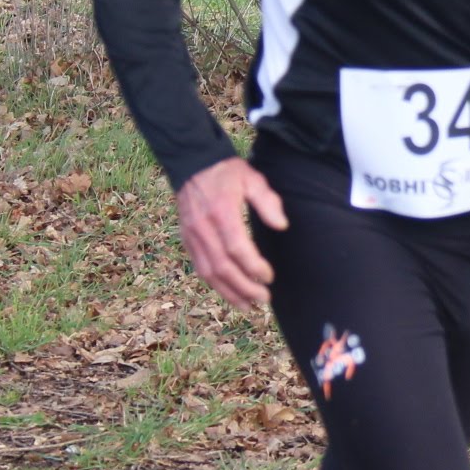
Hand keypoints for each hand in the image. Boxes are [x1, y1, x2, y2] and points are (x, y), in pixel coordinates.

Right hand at [174, 157, 286, 308]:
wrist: (192, 164)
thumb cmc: (227, 173)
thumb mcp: (252, 179)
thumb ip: (268, 202)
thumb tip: (282, 225)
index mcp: (221, 212)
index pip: (237, 248)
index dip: (253, 266)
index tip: (269, 276)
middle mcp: (203, 227)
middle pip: (223, 267)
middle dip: (244, 287)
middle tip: (264, 298)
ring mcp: (192, 235)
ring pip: (209, 272)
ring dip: (229, 292)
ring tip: (249, 305)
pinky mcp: (187, 240)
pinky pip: (200, 268)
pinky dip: (215, 285)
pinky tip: (231, 294)